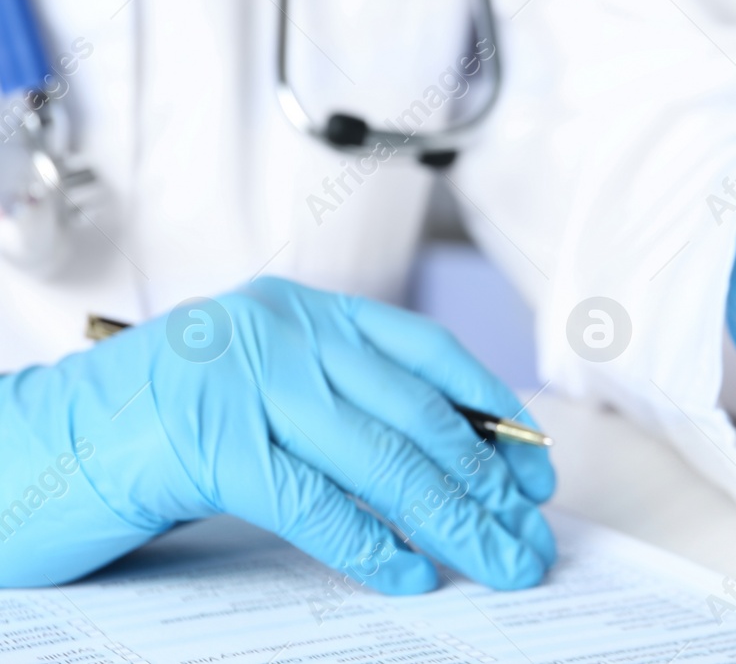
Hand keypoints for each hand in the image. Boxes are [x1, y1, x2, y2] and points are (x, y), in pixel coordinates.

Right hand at [0, 278, 554, 591]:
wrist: (13, 451)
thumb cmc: (138, 431)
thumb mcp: (252, 395)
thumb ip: (334, 407)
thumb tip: (448, 465)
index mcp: (297, 310)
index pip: (424, 352)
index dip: (490, 411)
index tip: (535, 467)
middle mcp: (278, 331)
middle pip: (416, 413)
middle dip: (488, 483)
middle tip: (531, 537)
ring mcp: (240, 381)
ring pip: (381, 456)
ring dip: (453, 519)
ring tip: (497, 562)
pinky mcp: (204, 444)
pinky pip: (313, 501)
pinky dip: (370, 543)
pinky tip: (410, 574)